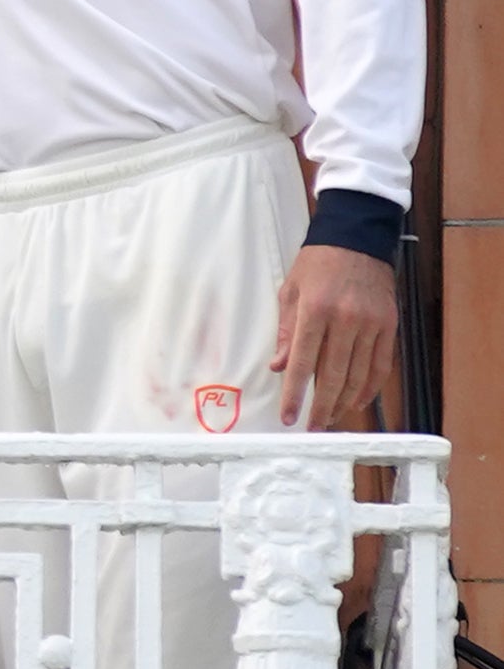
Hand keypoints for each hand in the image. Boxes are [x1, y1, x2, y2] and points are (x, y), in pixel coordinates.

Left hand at [269, 242, 401, 429]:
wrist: (356, 241)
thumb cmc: (316, 265)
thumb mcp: (289, 292)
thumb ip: (286, 331)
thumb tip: (280, 367)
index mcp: (315, 311)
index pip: (304, 363)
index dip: (296, 394)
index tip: (289, 417)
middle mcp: (345, 320)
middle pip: (334, 375)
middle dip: (322, 407)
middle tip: (313, 427)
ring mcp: (371, 324)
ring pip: (359, 375)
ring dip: (345, 402)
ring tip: (332, 419)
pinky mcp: (389, 326)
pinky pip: (380, 365)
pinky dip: (370, 388)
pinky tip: (358, 402)